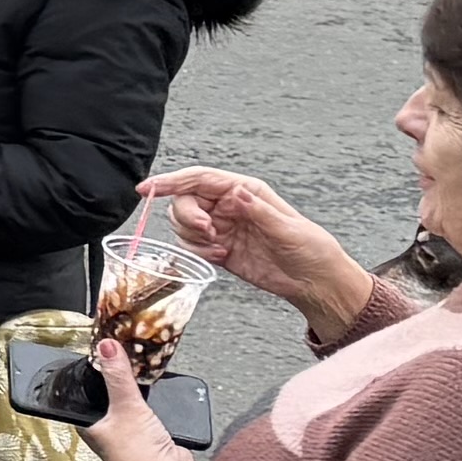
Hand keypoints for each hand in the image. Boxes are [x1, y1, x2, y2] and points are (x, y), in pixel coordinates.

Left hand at [84, 342, 205, 460]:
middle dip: (114, 373)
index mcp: (88, 424)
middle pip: (106, 391)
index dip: (86, 369)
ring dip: (134, 384)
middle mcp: (105, 427)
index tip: (94, 346)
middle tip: (120, 348)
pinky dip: (151, 395)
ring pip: (128, 397)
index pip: (79, 390)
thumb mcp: (128, 410)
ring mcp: (128, 429)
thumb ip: (118, 377)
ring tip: (138, 362)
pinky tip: (156, 384)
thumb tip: (106, 347)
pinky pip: (146, 406)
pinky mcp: (149, 431)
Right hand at [141, 164, 366, 335]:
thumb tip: (235, 193)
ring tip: (218, 248)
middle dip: (188, 216)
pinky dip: (197, 252)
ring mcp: (223, 226)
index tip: (148, 189)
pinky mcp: (218, 248)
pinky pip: (191, 245)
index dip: (172, 181)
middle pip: (186, 200)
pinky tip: (220, 257)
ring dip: (193, 237)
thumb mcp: (288, 229)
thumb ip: (257, 211)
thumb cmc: (311, 249)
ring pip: (184, 223)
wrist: (313, 281)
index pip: (200, 179)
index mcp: (246, 190)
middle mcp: (230, 205)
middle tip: (207, 231)